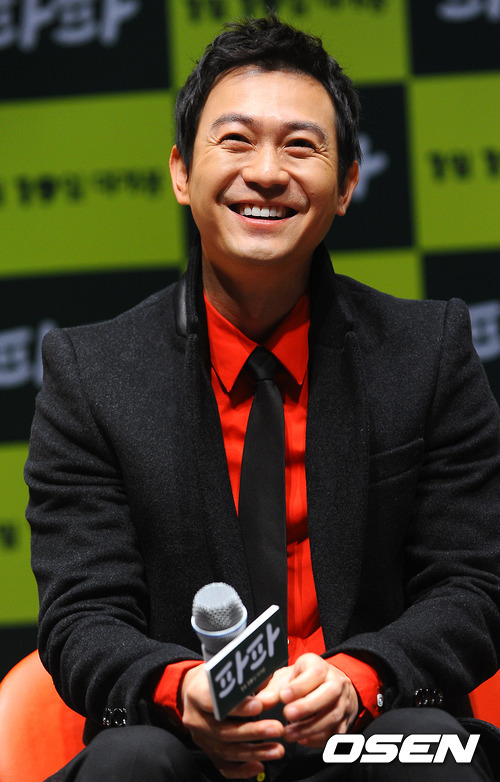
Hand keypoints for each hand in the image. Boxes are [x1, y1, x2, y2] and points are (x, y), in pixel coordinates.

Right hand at [180, 664, 285, 778]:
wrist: (195, 692)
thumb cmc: (216, 680)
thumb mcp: (227, 672)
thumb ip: (248, 681)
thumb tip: (272, 692)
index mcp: (196, 694)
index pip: (214, 702)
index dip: (237, 707)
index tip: (259, 706)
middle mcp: (195, 719)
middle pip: (223, 730)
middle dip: (253, 731)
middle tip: (277, 728)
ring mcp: (200, 738)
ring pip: (227, 751)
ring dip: (255, 752)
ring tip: (277, 749)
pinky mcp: (207, 752)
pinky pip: (224, 766)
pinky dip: (242, 769)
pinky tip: (260, 766)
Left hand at [255, 653, 358, 747]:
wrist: (330, 685)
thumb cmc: (304, 680)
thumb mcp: (288, 677)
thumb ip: (273, 689)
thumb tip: (259, 703)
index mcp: (320, 667)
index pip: (314, 673)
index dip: (299, 686)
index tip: (283, 696)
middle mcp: (336, 682)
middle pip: (329, 693)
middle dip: (307, 706)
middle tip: (287, 715)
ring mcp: (344, 702)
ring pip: (333, 716)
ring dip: (310, 728)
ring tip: (289, 734)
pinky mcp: (346, 721)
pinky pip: (336, 732)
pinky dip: (320, 739)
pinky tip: (303, 740)